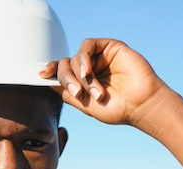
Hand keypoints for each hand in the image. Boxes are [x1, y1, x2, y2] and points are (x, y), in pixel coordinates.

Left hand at [40, 38, 166, 126]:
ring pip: (76, 57)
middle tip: (77, 92)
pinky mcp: (110, 47)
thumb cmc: (118, 109)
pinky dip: (84, 57)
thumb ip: (67, 94)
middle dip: (67, 79)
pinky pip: (88, 45)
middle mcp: (91, 68)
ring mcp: (100, 57)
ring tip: (95, 91)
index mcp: (84, 82)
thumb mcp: (86, 105)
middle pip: (66, 64)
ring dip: (81, 75)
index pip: (62, 72)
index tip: (42, 75)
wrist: (140, 105)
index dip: (51, 71)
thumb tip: (48, 83)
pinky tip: (88, 71)